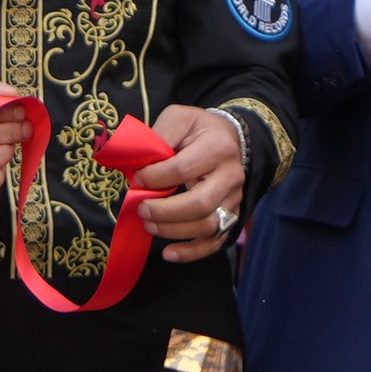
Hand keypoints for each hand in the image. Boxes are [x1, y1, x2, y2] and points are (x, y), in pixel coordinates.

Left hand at [133, 105, 247, 261]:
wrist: (230, 138)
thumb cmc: (198, 130)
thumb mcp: (178, 118)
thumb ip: (158, 136)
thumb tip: (136, 163)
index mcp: (217, 147)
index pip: (182, 169)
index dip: (154, 178)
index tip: (137, 179)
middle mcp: (231, 175)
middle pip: (200, 204)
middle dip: (165, 212)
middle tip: (141, 209)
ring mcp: (234, 199)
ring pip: (208, 226)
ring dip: (174, 231)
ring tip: (149, 226)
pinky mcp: (232, 215)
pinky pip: (215, 241)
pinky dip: (192, 252)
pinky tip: (169, 253)